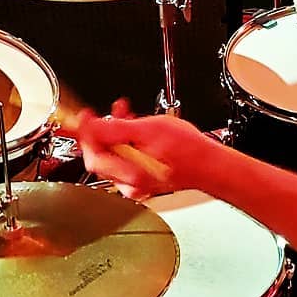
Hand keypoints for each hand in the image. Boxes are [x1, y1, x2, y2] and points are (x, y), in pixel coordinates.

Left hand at [70, 99, 219, 199]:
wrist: (210, 165)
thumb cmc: (189, 151)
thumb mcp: (149, 129)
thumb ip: (116, 128)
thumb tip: (92, 126)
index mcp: (129, 173)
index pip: (92, 155)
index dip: (86, 134)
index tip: (86, 117)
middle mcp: (130, 183)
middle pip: (101, 155)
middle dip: (101, 130)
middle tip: (104, 113)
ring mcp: (137, 183)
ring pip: (114, 156)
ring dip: (114, 133)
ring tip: (123, 115)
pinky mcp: (144, 180)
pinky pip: (126, 161)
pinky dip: (126, 143)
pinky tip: (134, 130)